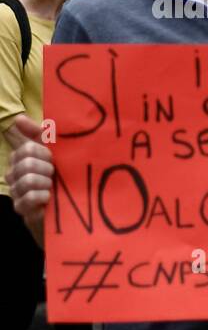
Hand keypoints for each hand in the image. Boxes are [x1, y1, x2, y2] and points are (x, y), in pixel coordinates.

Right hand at [4, 115, 52, 246]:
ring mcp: (16, 192)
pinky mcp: (23, 210)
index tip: (53, 159)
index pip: (26, 148)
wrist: (71, 211)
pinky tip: (49, 199)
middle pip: (26, 163)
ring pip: (27, 180)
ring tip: (52, 188)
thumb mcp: (56, 153)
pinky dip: (42, 197)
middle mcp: (14, 174)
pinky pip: (28, 198)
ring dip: (45, 183)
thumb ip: (40, 134)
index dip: (43, 153)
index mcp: (21, 159)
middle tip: (55, 176)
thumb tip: (18, 118)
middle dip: (46, 168)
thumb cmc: (62, 178)